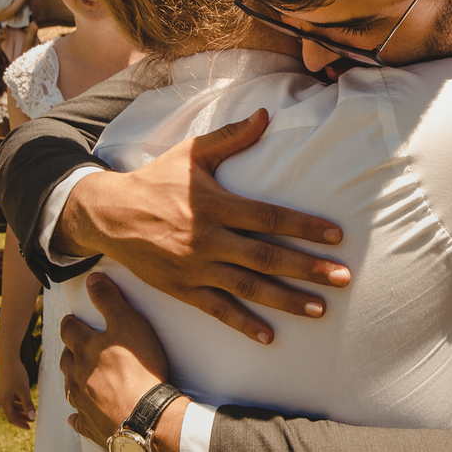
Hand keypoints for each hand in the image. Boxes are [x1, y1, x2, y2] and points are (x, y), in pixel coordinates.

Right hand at [0, 355, 35, 428]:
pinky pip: (11, 399)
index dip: (21, 423)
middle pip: (11, 413)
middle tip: (32, 420)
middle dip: (22, 418)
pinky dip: (18, 403)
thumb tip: (32, 418)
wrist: (7, 359)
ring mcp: (1, 393)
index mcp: (3, 402)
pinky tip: (26, 401)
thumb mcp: (24, 390)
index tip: (30, 427)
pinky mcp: (3, 388)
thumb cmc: (16, 374)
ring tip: (31, 412)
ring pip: (11, 406)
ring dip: (21, 410)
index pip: (11, 418)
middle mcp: (0, 399)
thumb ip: (28, 404)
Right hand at [59, 109, 350, 344]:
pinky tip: (269, 336)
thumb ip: (230, 138)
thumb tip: (265, 115)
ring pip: (248, 287)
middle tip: (343, 278)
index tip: (336, 236)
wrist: (107, 215)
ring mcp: (195, 268)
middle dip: (308, 268)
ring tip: (319, 309)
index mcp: (215, 205)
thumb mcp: (190, 153)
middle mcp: (208, 239)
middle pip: (267, 256)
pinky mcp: (182, 289)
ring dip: (285, 300)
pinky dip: (243, 323)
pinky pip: (217, 310)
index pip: (269, 217)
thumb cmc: (155, 180)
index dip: (304, 226)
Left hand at [60, 274, 172, 449]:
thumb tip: (93, 279)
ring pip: (70, 387)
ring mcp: (83, 401)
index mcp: (85, 349)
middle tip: (75, 346)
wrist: (144, 417)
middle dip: (70, 351)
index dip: (71, 323)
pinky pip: (79, 419)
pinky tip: (78, 416)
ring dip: (72, 379)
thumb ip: (109, 300)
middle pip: (66, 359)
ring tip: (79, 375)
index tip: (72, 320)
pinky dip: (77, 416)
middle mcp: (78, 375)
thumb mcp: (128, 324)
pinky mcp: (92, 425)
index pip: (70, 330)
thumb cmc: (139, 370)